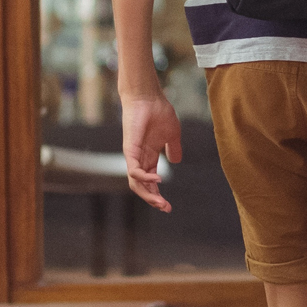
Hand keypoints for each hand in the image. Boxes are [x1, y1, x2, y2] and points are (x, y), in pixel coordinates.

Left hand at [120, 84, 181, 212]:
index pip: (151, 182)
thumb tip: (176, 161)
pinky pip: (134, 170)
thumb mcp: (172, 134)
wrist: (148, 97)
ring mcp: (133, 156)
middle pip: (143, 187)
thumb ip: (174, 148)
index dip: (158, 195)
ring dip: (148, 195)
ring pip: (136, 183)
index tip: (169, 207)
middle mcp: (139, 159)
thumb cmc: (159, 112)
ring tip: (161, 202)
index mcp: (149, 157)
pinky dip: (144, 178)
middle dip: (153, 200)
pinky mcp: (130, 150)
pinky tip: (157, 180)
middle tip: (166, 209)